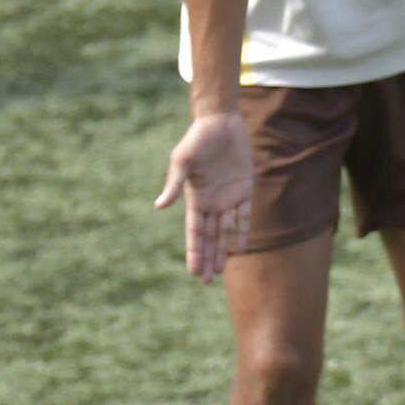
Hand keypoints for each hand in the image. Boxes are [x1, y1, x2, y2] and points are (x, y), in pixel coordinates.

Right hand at [154, 111, 252, 281]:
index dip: (194, 252)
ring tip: (220, 271)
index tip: (194, 272)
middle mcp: (211, 202)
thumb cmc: (197, 139)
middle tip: (206, 282)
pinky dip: (242, 231)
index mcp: (194, 198)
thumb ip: (174, 184)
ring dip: (222, 251)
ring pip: (225, 231)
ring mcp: (228, 197)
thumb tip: (160, 207)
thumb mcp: (182, 161)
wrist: (220, 122)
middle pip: (209, 237)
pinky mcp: (244, 189)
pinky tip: (240, 248)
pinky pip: (244, 215)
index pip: (194, 232)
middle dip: (207, 258)